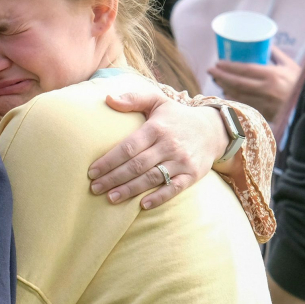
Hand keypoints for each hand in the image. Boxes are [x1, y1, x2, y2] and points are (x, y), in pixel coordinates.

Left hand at [86, 86, 229, 208]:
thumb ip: (133, 98)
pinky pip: (174, 189)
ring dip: (130, 190)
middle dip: (114, 178)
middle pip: (136, 165)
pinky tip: (142, 205)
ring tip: (111, 198)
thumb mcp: (157, 100)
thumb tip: (108, 98)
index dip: (109, 160)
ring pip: (152, 178)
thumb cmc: (176, 116)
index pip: (128, 147)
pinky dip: (159, 197)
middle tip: (95, 188)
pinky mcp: (192, 174)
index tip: (92, 172)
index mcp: (156, 128)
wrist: (213, 130)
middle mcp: (169, 145)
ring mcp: (182, 161)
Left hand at [208, 46, 299, 120]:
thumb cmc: (301, 83)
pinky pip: (242, 105)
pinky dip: (232, 99)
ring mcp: (263, 103)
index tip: (218, 62)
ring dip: (224, 87)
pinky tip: (226, 94)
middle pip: (236, 83)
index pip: (244, 70)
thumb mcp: (291, 66)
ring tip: (216, 80)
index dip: (228, 66)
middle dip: (220, 76)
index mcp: (272, 76)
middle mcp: (265, 90)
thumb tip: (265, 43)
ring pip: (237, 95)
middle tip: (211, 70)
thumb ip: (277, 54)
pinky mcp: (262, 113)